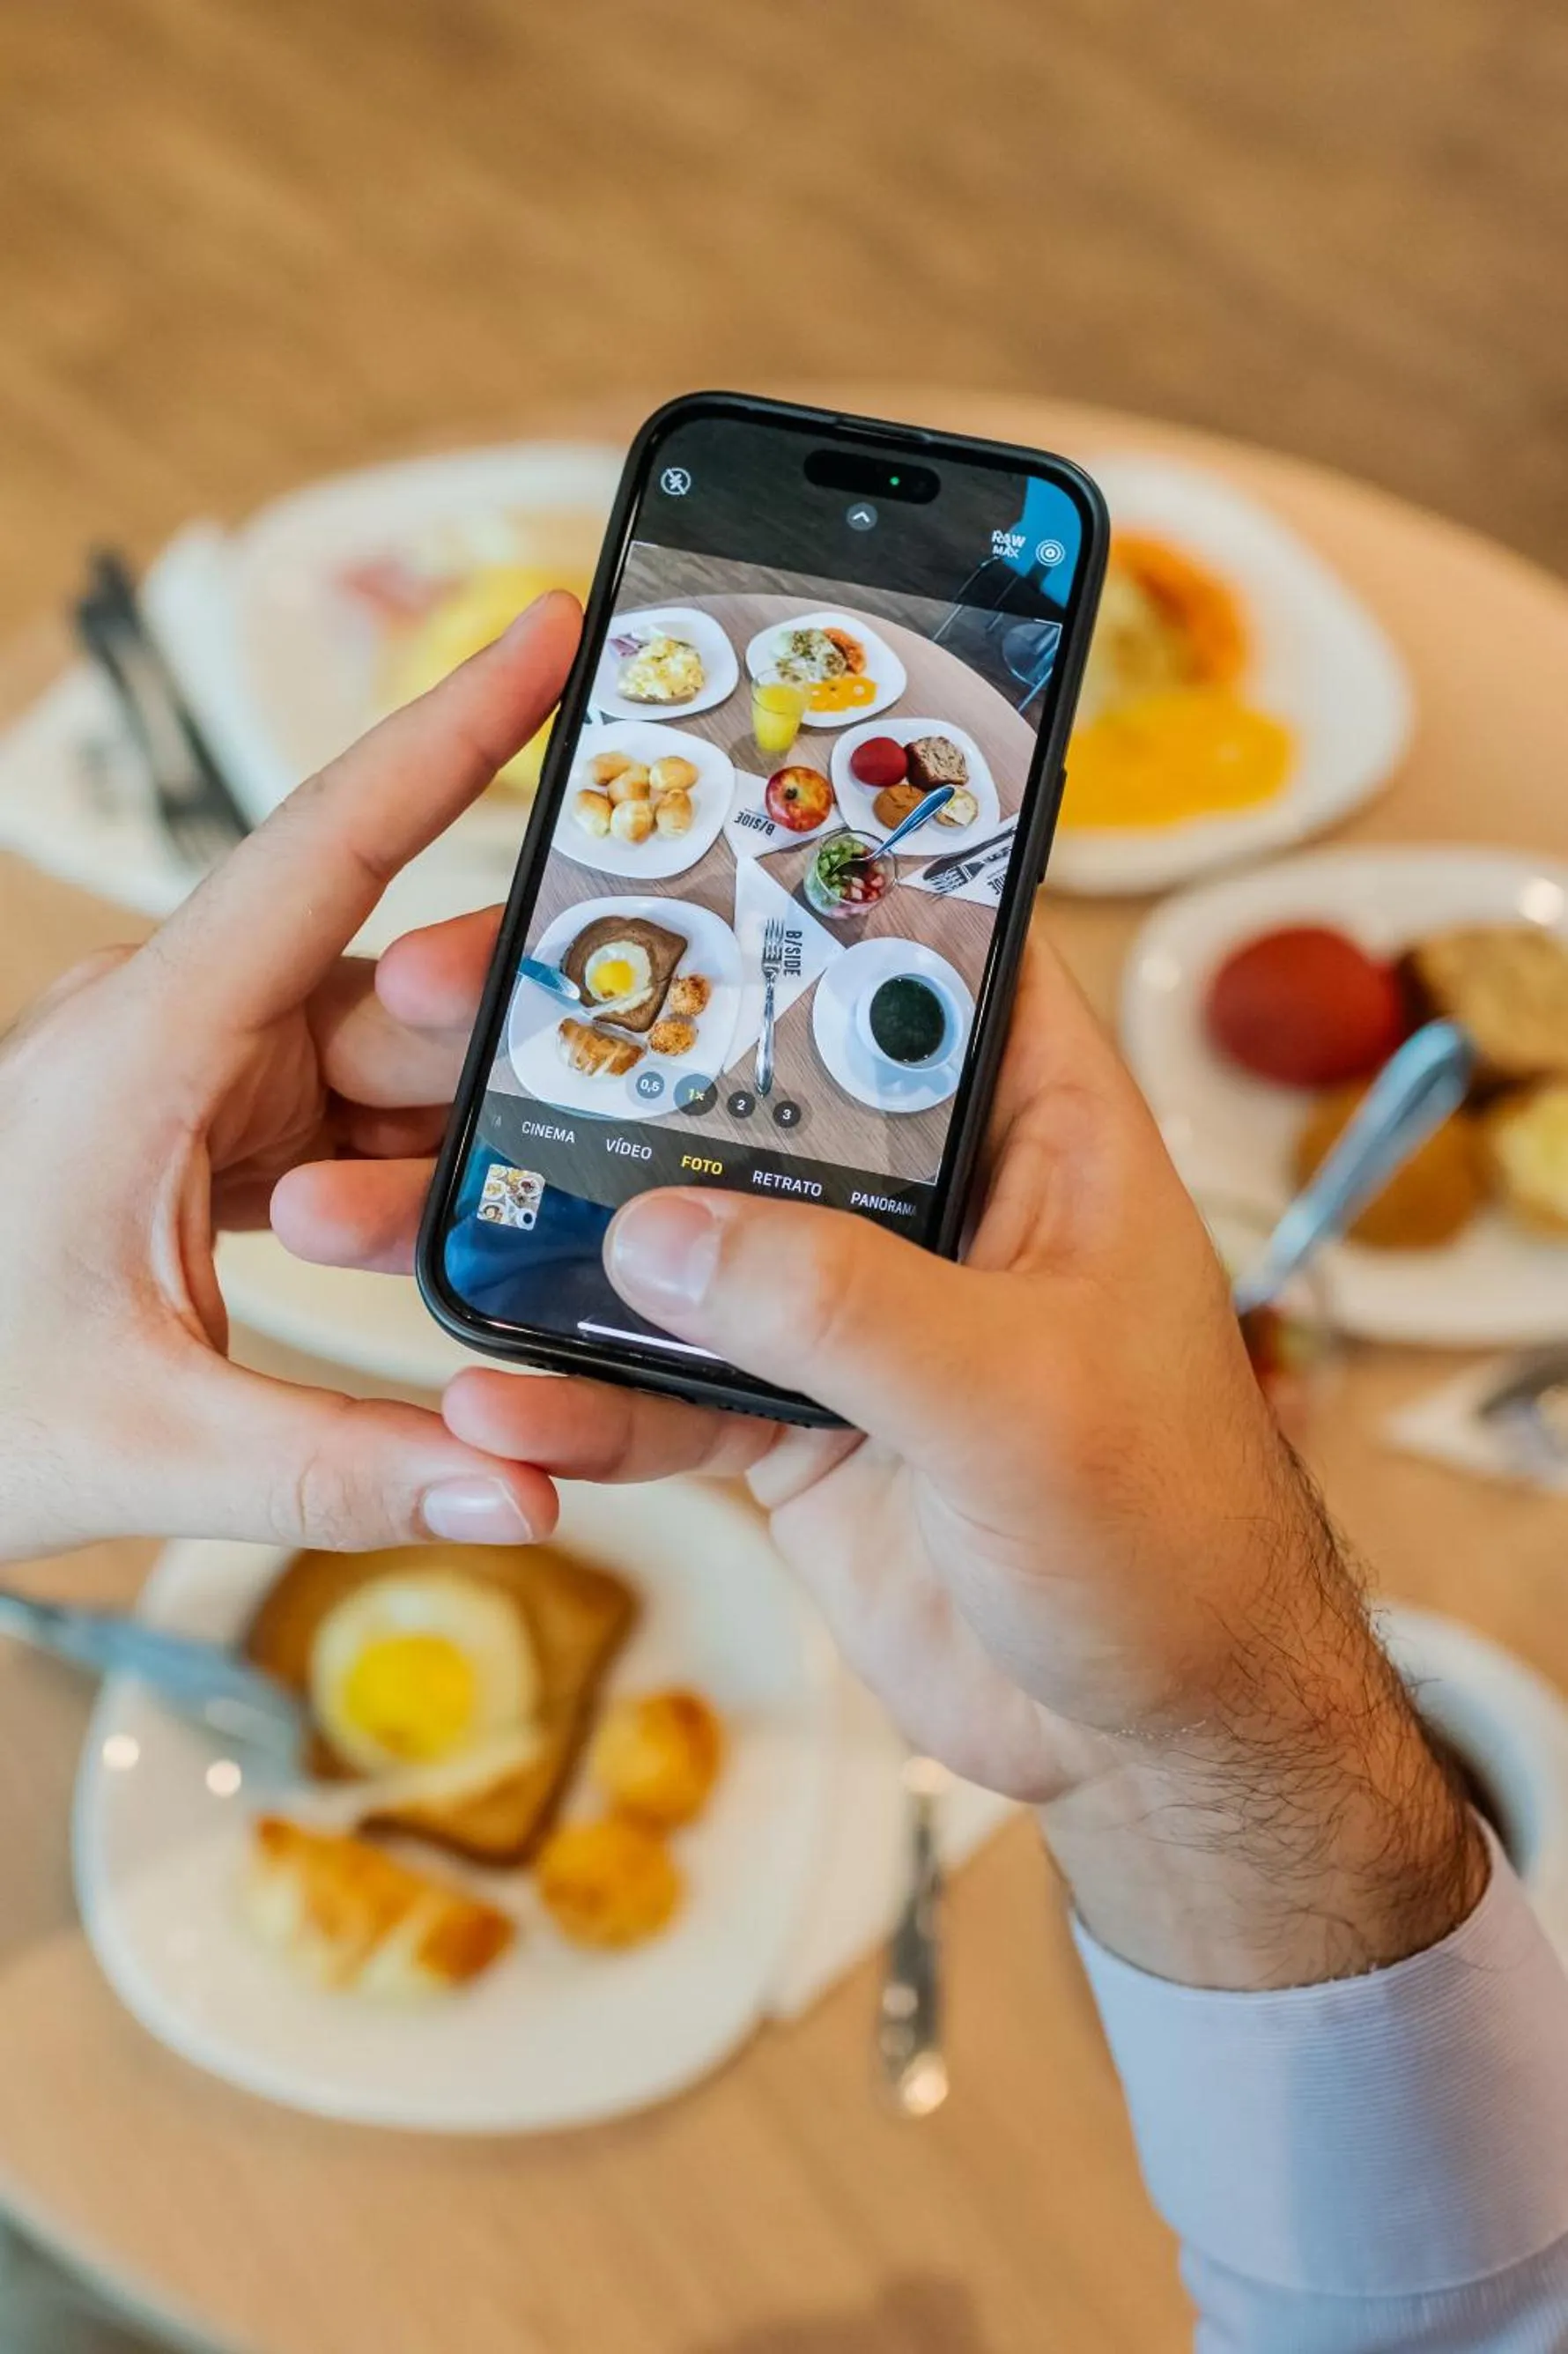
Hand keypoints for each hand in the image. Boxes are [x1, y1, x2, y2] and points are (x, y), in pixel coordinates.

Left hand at [0, 592, 582, 1564]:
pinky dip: (415, 1156)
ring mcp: (188, 1077)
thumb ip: (346, 1468)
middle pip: (389, 974)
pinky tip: (475, 1208)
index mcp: (143, 1047)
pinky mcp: (203, 1126)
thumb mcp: (149, 1447)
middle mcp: (169, 1030)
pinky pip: (346, 1108)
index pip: (326, 847)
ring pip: (381, 1052)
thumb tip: (522, 1482)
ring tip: (545, 1199)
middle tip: (623, 1073)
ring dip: (459, 1122)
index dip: (449, 734)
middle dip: (503, 1024)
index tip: (548, 635)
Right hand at [301, 925, 1481, 1986]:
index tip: (622, 851)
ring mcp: (844, 1310)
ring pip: (664, 1238)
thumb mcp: (1019, 1399)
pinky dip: (571, 1398)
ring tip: (369, 1225)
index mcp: (1033, 1131)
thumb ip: (844, 1308)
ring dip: (523, 1240)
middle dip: (577, 1063)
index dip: (778, 885)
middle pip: (734, 1084)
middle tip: (420, 1022)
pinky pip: (654, 1386)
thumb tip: (657, 1230)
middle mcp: (928, 1198)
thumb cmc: (1167, 1534)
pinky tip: (485, 1399)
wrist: (1152, 1732)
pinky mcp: (788, 1420)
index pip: (913, 951)